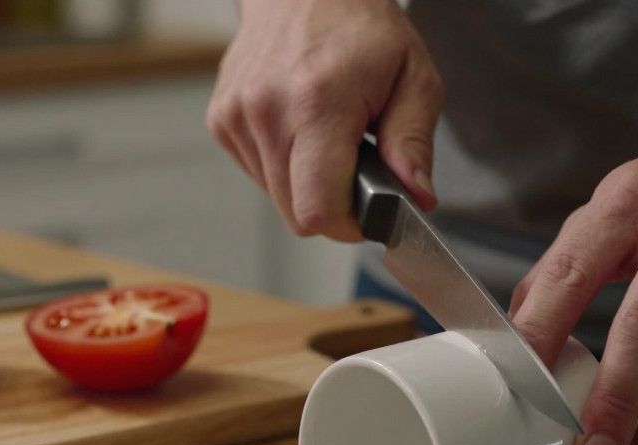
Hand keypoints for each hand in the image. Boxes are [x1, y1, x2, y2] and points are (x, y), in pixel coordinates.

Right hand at [206, 0, 443, 240]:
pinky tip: (302, 129)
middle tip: (358, 167)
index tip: (370, 209)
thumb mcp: (413, 77)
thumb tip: (416, 196)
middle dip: (333, 206)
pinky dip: (285, 165)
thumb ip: (414, 143)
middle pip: (296, 214)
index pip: (317, 209)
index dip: (349, 224)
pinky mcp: (220, 120)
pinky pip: (259, 173)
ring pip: (277, 198)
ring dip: (308, 183)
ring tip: (329, 137)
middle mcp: (266, 111)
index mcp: (316, 101)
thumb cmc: (360, 26)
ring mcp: (236, 116)